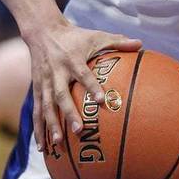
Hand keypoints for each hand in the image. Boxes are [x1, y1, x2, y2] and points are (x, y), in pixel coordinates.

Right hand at [22, 22, 141, 153]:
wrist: (43, 32)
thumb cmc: (76, 37)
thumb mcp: (96, 36)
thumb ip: (118, 42)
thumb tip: (141, 44)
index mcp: (72, 60)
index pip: (83, 74)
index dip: (92, 86)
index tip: (101, 100)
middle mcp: (56, 72)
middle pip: (60, 95)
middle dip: (68, 113)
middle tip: (79, 130)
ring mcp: (44, 82)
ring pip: (45, 106)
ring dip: (50, 125)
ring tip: (57, 143)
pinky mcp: (37, 89)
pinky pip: (36, 111)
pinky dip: (38, 128)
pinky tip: (43, 147)